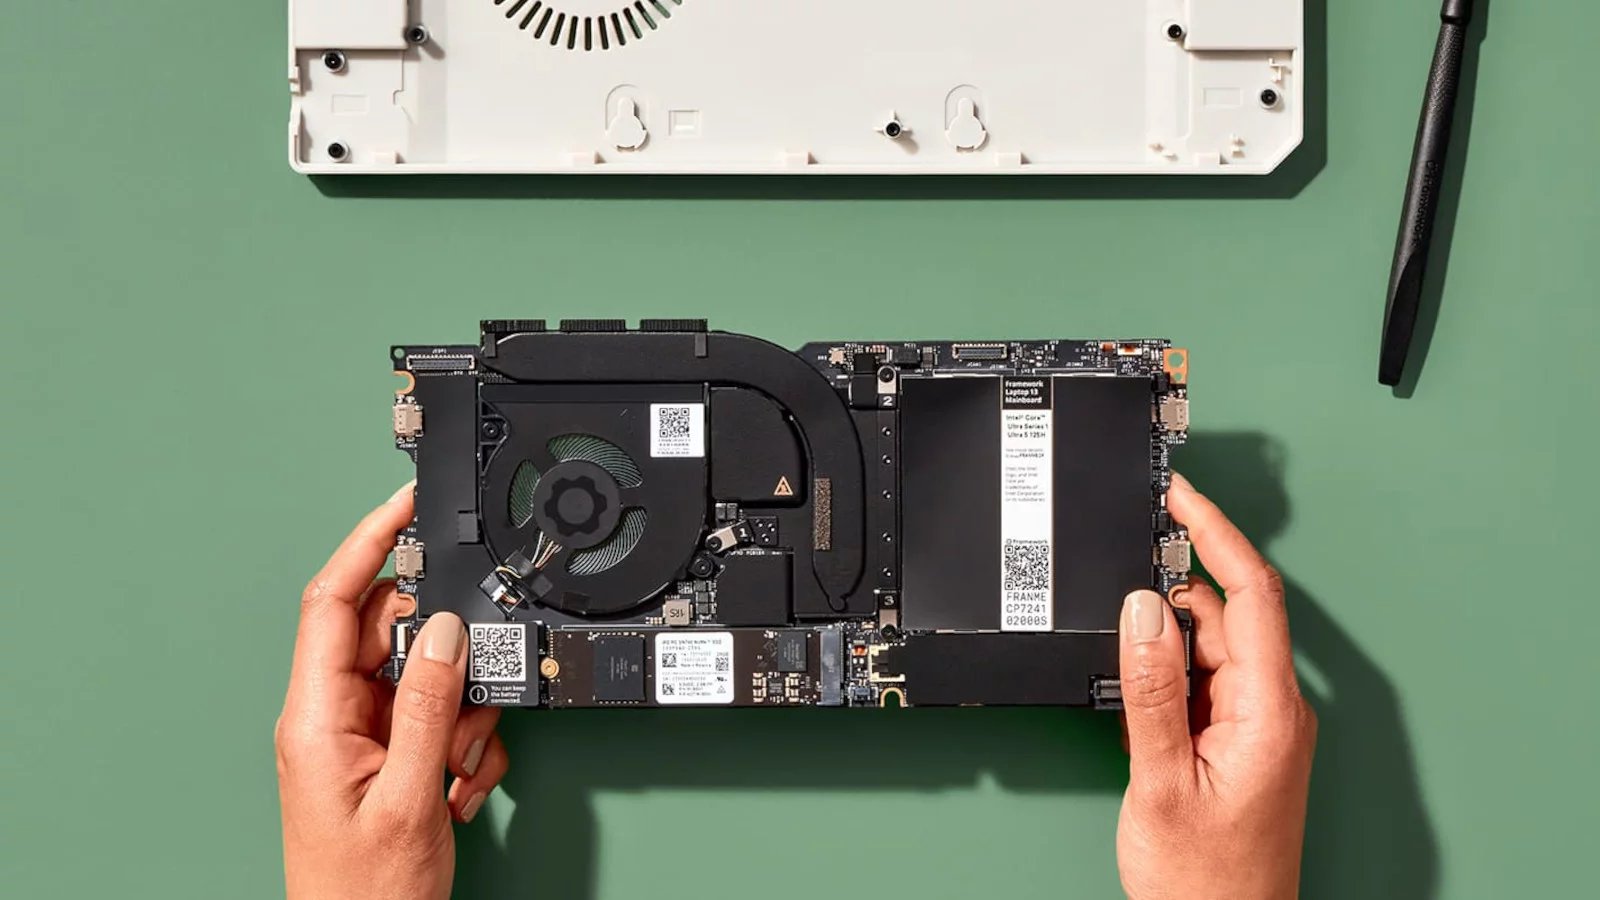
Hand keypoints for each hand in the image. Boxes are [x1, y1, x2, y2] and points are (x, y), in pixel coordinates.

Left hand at [276, 484, 509, 899]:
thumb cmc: (363, 892)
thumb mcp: (410, 794)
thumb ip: (431, 705)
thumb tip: (450, 630)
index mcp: (315, 717)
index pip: (331, 601)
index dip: (368, 542)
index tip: (407, 504)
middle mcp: (330, 717)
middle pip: (393, 635)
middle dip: (447, 659)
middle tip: (473, 690)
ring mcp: (358, 736)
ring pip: (425, 675)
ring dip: (462, 714)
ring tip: (460, 765)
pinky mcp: (387, 755)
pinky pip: (435, 715)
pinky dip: (463, 743)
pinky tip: (459, 783)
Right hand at [1115, 474, 1317, 899]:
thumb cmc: (1205, 881)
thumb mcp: (1162, 778)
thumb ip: (1150, 689)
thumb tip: (1142, 608)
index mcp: (1269, 712)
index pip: (1253, 595)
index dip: (1217, 534)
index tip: (1182, 497)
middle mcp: (1274, 711)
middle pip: (1227, 616)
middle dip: (1173, 590)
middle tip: (1122, 568)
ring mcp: (1259, 726)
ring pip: (1212, 648)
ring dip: (1166, 637)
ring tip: (1120, 649)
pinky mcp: (1241, 741)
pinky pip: (1206, 680)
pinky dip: (1170, 669)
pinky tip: (1137, 684)